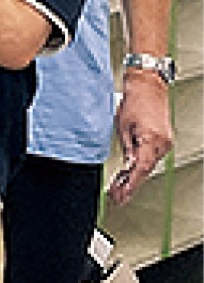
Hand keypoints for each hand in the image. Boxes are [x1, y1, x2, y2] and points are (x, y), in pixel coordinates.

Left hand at [107, 71, 173, 204]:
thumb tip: (126, 166)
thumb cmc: (134, 101)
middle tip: (117, 196)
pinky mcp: (164, 140)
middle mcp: (162, 144)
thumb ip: (126, 148)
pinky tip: (131, 172)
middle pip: (145, 169)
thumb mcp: (122, 126)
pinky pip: (152, 157)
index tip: (120, 196)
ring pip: (149, 164)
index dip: (130, 185)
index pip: (140, 169)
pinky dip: (141, 164)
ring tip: (119, 188)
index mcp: (151, 140)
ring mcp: (165, 142)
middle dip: (130, 184)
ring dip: (135, 175)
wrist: (148, 86)